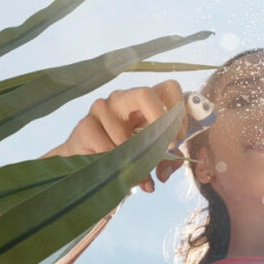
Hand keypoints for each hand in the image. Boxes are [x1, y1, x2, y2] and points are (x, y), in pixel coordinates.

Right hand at [46, 81, 187, 191]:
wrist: (87, 168)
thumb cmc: (124, 158)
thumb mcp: (152, 159)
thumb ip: (168, 163)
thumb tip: (163, 174)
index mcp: (144, 103)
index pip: (168, 88)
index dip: (178, 109)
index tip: (179, 137)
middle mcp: (123, 99)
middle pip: (145, 93)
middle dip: (157, 120)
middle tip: (164, 146)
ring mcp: (102, 109)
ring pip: (124, 133)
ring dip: (132, 158)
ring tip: (133, 174)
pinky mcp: (84, 125)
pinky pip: (105, 148)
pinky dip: (113, 163)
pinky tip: (110, 169)